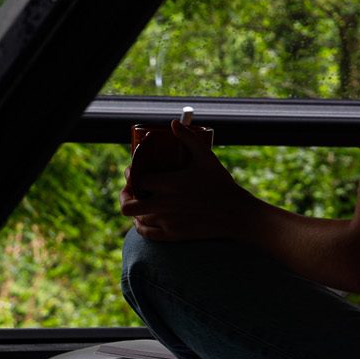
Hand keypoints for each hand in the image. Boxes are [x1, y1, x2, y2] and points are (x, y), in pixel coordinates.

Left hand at [120, 118, 253, 241]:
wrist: (235, 213)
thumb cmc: (220, 183)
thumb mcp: (206, 157)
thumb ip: (188, 138)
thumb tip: (173, 123)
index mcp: (168, 184)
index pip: (136, 179)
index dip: (130, 174)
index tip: (131, 170)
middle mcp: (163, 204)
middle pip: (128, 205)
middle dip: (125, 195)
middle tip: (129, 189)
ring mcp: (167, 222)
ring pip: (135, 219)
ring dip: (134, 209)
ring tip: (139, 201)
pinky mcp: (172, 235)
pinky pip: (146, 233)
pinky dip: (141, 225)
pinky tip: (145, 218)